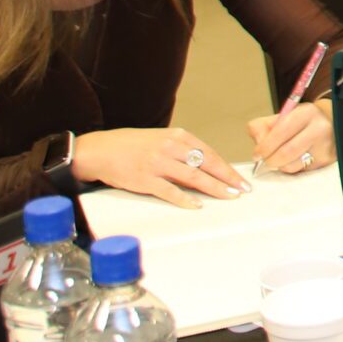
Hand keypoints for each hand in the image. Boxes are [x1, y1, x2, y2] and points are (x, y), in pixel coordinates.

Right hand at [72, 126, 247, 206]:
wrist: (100, 150)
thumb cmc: (131, 145)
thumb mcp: (161, 139)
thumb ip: (182, 150)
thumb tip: (205, 166)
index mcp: (177, 136)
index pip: (210, 153)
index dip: (227, 167)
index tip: (240, 179)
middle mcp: (170, 147)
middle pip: (207, 164)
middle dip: (228, 178)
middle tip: (242, 189)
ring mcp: (158, 163)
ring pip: (193, 176)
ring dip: (214, 188)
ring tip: (228, 197)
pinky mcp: (145, 179)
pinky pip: (169, 191)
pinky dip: (185, 199)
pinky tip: (197, 205)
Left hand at [247, 98, 334, 175]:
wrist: (331, 122)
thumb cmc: (302, 121)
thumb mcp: (283, 116)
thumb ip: (263, 127)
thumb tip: (258, 147)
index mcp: (306, 113)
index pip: (280, 132)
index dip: (265, 146)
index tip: (256, 154)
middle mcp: (319, 128)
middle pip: (286, 152)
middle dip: (270, 160)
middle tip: (265, 161)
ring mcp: (325, 146)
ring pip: (292, 165)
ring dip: (280, 165)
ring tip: (280, 158)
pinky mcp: (326, 161)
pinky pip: (300, 171)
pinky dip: (291, 168)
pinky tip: (294, 160)